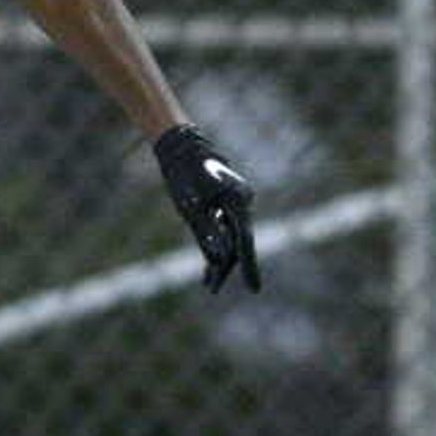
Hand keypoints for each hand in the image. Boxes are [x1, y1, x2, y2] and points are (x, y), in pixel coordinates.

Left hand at [152, 125, 259, 293]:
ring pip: (232, 236)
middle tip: (212, 289)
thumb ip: (207, 233)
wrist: (181, 146)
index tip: (254, 289)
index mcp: (238, 201)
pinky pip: (225, 228)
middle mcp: (243, 201)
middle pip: (239, 241)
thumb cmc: (184, 174)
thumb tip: (218, 259)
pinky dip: (217, 244)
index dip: (249, 267)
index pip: (245, 241)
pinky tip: (209, 264)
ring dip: (220, 258)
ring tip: (208, 284)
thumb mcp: (191, 207)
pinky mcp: (225, 201)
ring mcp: (236, 201)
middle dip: (226, 266)